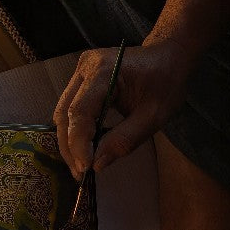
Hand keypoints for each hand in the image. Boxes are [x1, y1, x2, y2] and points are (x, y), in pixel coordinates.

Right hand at [53, 38, 194, 178]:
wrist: (167, 56)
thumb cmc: (165, 82)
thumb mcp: (154, 115)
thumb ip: (125, 139)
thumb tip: (97, 164)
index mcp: (104, 71)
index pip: (80, 111)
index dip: (79, 142)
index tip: (86, 168)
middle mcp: (84, 68)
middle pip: (65, 113)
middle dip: (70, 146)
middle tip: (80, 173)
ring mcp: (79, 72)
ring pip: (62, 112)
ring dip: (69, 141)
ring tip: (80, 165)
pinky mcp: (79, 79)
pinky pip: (69, 108)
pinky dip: (74, 131)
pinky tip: (83, 148)